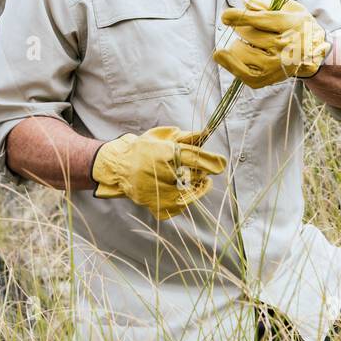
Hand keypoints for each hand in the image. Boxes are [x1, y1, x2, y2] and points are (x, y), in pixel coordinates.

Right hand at [90, 125, 226, 219]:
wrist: (119, 167)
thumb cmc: (144, 149)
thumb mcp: (163, 137)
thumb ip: (187, 137)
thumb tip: (206, 133)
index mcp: (164, 153)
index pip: (193, 158)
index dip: (210, 162)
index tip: (221, 164)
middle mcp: (160, 173)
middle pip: (193, 177)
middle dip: (199, 174)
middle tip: (198, 171)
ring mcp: (157, 192)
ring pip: (188, 194)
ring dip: (194, 188)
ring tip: (192, 181)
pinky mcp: (156, 206)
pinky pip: (178, 207)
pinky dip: (181, 200)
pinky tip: (176, 192)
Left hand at [213, 0, 330, 89]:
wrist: (313, 53)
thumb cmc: (298, 26)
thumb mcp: (290, 7)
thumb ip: (266, 3)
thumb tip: (244, 2)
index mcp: (290, 25)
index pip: (261, 20)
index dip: (240, 17)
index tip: (225, 16)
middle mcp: (285, 47)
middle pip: (249, 35)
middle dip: (239, 29)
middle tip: (242, 28)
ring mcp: (277, 65)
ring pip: (243, 54)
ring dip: (235, 45)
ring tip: (240, 42)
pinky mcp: (269, 78)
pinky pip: (244, 75)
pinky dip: (231, 65)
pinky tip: (225, 57)